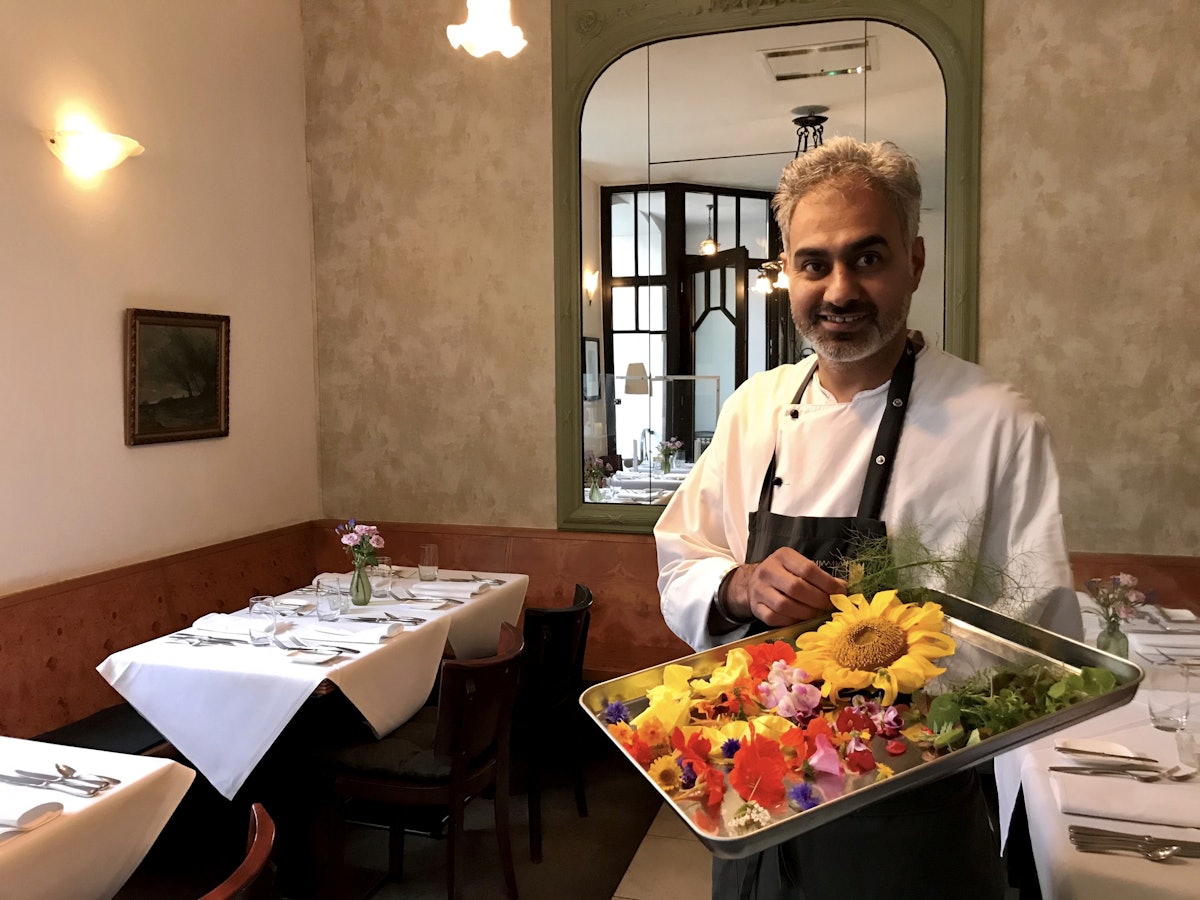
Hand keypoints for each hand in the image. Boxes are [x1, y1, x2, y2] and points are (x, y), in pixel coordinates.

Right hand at [724, 549, 846, 627]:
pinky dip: (791, 621)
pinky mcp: (755, 607)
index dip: (827, 583)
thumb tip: (842, 588)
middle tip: (829, 606)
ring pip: (784, 605)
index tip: (840, 592)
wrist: (754, 581)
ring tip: (817, 614)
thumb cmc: (785, 574)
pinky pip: (774, 618)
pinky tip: (800, 619)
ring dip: (806, 613)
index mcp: (783, 556)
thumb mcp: (800, 566)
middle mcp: (768, 570)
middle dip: (818, 600)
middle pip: (796, 587)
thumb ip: (820, 576)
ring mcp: (759, 590)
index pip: (807, 569)